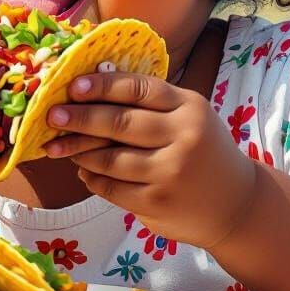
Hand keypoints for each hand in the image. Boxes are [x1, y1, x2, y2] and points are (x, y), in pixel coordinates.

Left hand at [44, 72, 256, 250]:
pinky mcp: (158, 202)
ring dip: (80, 152)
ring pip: (110, 158)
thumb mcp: (189, 117)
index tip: (72, 86)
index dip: (101, 85)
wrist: (237, 204)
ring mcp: (170, 172)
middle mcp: (183, 136)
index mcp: (189, 106)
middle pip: (119, 122)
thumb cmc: (203, 151)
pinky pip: (112, 187)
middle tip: (52, 116)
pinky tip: (84, 171)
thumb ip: (150, 103)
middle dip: (80, 118)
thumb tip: (89, 88)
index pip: (138, 89)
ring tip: (60, 146)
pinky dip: (93, 178)